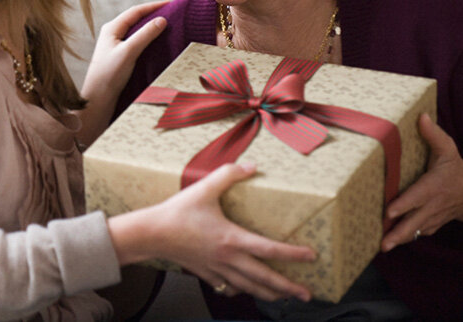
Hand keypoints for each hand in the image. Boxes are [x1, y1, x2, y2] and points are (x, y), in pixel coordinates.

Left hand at [77, 1, 167, 144]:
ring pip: (136, 30)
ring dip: (151, 26)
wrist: (98, 98)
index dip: (153, 6)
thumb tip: (162, 19)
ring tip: (167, 25)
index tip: (171, 3)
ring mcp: (115, 45)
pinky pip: (136, 41)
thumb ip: (145, 35)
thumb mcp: (129, 52)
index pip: (135, 11)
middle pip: (136, 18)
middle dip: (153, 14)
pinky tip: (157, 42)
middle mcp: (112, 34)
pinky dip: (148, 38)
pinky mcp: (119, 56)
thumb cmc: (109, 75)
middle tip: (172, 12)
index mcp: (111, 28)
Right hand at [110, 163, 315, 302]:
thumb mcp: (205, 188)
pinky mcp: (206, 273)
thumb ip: (229, 174)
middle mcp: (228, 258)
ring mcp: (217, 269)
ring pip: (249, 287)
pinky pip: (228, 287)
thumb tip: (251, 165)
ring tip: (284, 298)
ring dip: (269, 294)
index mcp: (232, 238)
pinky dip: (241, 291)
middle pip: (264, 278)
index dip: (292, 254)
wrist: (152, 234)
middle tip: (306, 293)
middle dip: (288, 287)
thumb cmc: (177, 212)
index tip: (310, 256)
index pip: (269, 249)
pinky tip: (246, 290)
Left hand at [381, 113, 462, 251]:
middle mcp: (433, 204)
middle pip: (414, 221)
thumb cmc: (453, 168)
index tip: (389, 211)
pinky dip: (405, 239)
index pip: (417, 196)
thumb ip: (433, 135)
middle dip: (398, 233)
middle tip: (383, 243)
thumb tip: (422, 116)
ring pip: (415, 231)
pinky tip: (391, 243)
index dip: (404, 204)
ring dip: (400, 240)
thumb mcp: (447, 149)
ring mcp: (432, 217)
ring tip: (382, 247)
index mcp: (434, 185)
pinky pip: (417, 233)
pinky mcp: (430, 224)